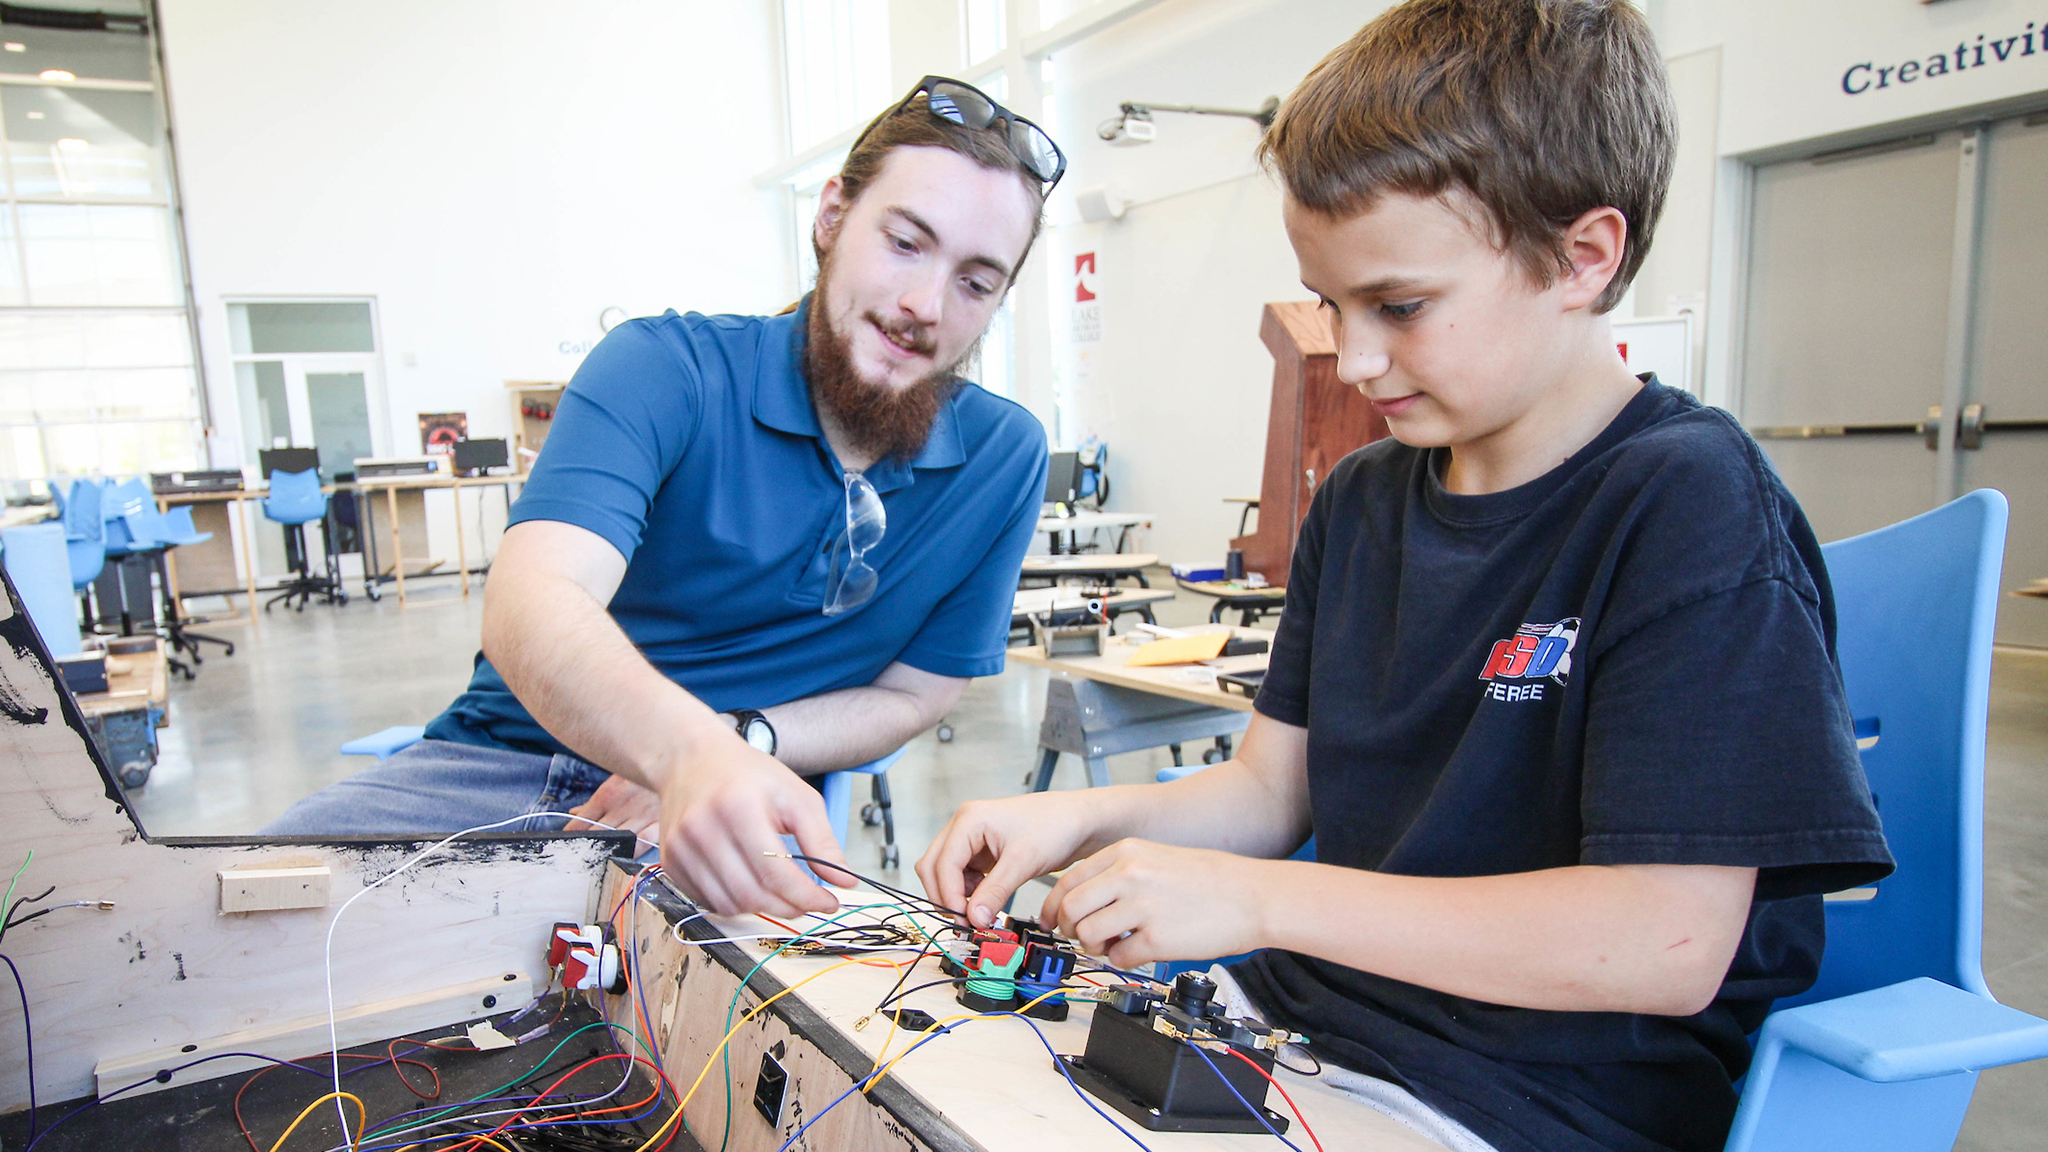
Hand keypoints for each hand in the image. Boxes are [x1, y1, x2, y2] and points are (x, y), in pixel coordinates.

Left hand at [563, 774, 659, 849]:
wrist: (675, 761)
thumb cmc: (642, 774)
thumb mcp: (615, 781)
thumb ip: (595, 801)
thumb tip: (575, 813)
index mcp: (607, 794)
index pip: (580, 822)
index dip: (570, 835)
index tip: (566, 842)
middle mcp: (621, 807)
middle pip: (595, 834)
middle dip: (585, 844)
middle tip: (578, 854)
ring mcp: (640, 817)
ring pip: (615, 840)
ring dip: (605, 850)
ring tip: (597, 858)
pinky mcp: (658, 823)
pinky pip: (641, 844)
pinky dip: (630, 852)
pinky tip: (624, 855)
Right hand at [656, 730, 854, 917]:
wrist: (692, 760)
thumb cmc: (747, 775)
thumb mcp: (797, 796)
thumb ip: (822, 841)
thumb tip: (844, 881)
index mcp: (738, 808)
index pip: (776, 873)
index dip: (808, 896)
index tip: (829, 902)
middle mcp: (703, 830)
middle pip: (752, 895)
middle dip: (788, 907)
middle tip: (808, 901)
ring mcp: (681, 848)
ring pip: (729, 905)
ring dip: (761, 907)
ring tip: (779, 890)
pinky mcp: (670, 862)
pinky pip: (708, 901)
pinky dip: (734, 902)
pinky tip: (749, 883)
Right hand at [915, 791, 1102, 928]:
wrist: (1079, 820)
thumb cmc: (1055, 825)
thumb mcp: (1023, 861)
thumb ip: (995, 892)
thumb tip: (974, 919)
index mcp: (969, 819)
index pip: (943, 864)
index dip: (950, 896)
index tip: (965, 921)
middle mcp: (965, 826)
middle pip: (934, 867)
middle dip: (946, 896)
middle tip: (965, 922)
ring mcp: (972, 838)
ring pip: (946, 873)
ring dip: (957, 896)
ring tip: (978, 915)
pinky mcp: (983, 851)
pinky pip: (963, 876)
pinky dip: (969, 893)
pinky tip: (986, 903)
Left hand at [1044, 839, 1273, 969]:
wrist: (1254, 896)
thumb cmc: (1211, 881)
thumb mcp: (1157, 858)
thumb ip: (1118, 875)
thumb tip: (1081, 901)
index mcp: (1126, 852)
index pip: (1068, 881)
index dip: (1054, 906)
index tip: (1053, 921)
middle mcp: (1129, 875)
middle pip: (1070, 910)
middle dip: (1071, 929)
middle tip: (1085, 936)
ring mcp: (1141, 907)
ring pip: (1087, 935)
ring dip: (1096, 946)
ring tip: (1118, 942)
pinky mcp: (1156, 939)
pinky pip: (1118, 958)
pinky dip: (1124, 960)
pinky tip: (1143, 950)